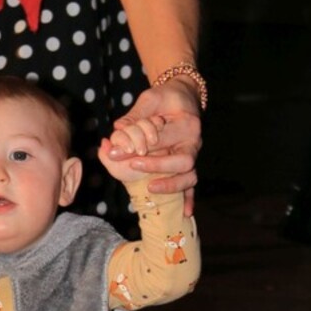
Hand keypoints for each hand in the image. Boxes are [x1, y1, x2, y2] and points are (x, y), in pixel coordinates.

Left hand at [109, 81, 201, 212]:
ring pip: (190, 176)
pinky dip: (188, 199)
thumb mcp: (149, 99)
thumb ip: (134, 117)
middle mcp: (194, 142)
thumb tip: (116, 132)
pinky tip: (184, 213)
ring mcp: (193, 155)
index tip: (117, 151)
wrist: (183, 97)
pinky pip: (191, 184)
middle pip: (182, 160)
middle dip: (157, 165)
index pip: (164, 138)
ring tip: (151, 188)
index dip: (140, 145)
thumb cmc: (165, 98)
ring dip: (172, 185)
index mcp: (187, 123)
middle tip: (134, 165)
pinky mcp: (189, 165)